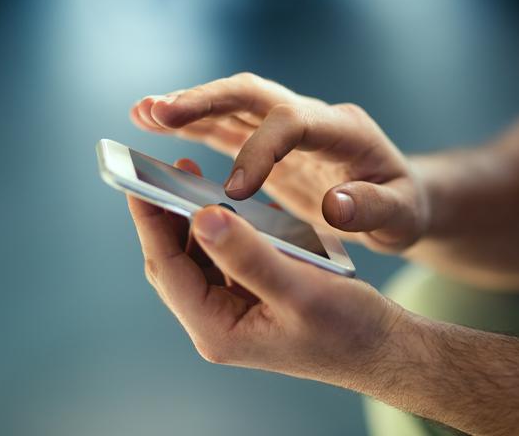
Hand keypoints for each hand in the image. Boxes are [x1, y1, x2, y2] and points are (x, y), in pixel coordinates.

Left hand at [127, 158, 403, 383]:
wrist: (379, 347)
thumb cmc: (346, 327)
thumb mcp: (298, 290)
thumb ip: (248, 256)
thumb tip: (202, 217)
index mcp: (218, 329)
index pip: (168, 268)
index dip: (151, 222)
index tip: (139, 181)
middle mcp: (218, 323)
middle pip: (175, 262)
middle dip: (168, 217)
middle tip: (173, 171)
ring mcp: (234, 312)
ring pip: (198, 259)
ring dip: (196, 222)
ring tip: (198, 182)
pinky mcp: (251, 299)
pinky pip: (225, 259)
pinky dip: (225, 231)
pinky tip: (236, 208)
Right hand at [130, 73, 428, 250]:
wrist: (398, 198)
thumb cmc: (402, 208)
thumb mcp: (401, 216)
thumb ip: (373, 209)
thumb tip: (336, 205)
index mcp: (345, 131)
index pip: (294, 122)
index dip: (260, 150)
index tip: (234, 191)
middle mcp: (313, 118)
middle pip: (254, 94)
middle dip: (206, 101)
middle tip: (158, 111)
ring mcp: (290, 128)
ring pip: (234, 105)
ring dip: (189, 107)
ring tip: (143, 112)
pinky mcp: (273, 145)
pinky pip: (229, 128)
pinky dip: (194, 127)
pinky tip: (158, 125)